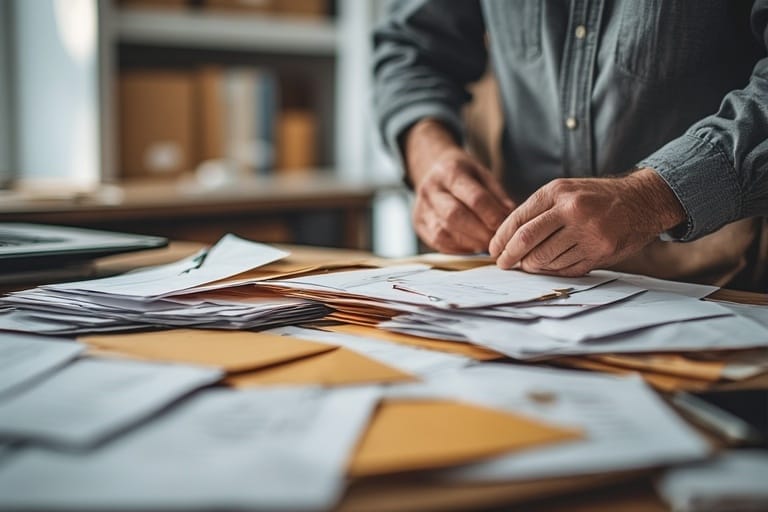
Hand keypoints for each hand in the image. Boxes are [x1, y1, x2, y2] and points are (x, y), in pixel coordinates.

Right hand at [405, 120, 514, 253]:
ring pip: (443, 232)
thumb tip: (512, 220)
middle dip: (480, 233)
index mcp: (450, 171)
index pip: (474, 198)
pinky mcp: (418, 224)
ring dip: (469, 244)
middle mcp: (430, 189)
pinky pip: (437, 242)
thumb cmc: (464, 175)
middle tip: (497, 242)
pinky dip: (458, 248)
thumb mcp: (483, 175)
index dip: (492, 216)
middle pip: (455, 216)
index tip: (507, 227)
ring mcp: (421, 207)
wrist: (433, 170)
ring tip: (486, 246)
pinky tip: (471, 247)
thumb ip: (498, 197)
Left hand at [488, 168, 685, 275]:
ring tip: (528, 264)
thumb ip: (539, 210)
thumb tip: (507, 238)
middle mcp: (572, 210)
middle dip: (509, 256)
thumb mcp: (566, 190)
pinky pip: (566, 268)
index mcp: (558, 192)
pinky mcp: (600, 251)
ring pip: (545, 258)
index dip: (501, 238)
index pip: (518, 219)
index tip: (493, 249)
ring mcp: (588, 232)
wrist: (641, 201)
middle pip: (526, 240)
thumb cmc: (596, 197)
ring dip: (531, 266)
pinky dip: (552, 270)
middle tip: (503, 263)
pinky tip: (549, 267)